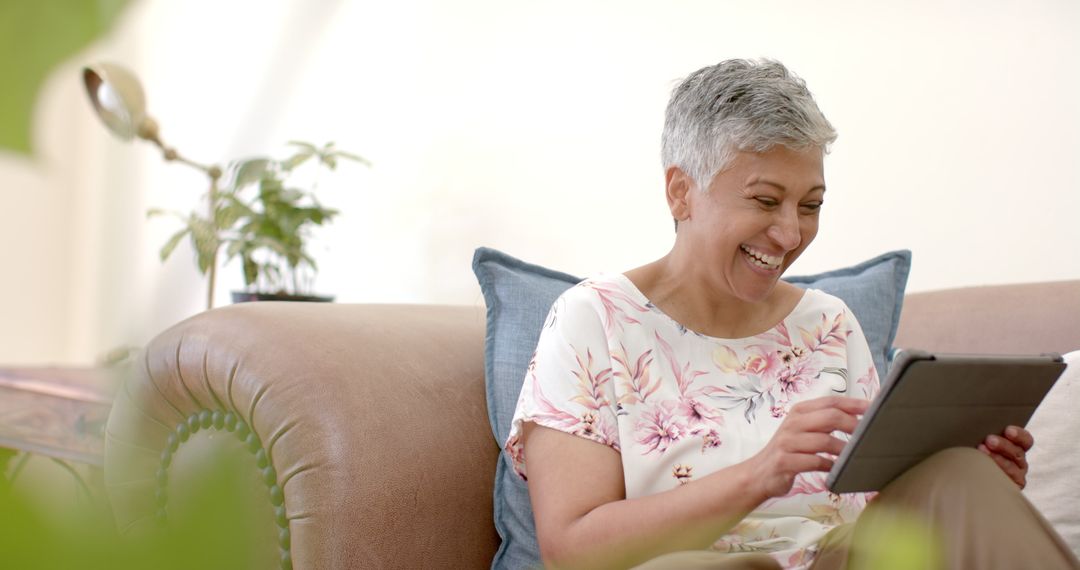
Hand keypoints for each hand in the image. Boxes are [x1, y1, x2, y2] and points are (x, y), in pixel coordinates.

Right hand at [745, 396, 868, 498]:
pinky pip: (814, 462)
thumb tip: (859, 418)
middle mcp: (793, 423)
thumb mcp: (803, 431)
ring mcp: (787, 442)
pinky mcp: (785, 461)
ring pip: (824, 441)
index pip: (831, 401)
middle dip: (854, 425)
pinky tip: (838, 470)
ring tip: (857, 456)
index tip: (875, 408)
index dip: (855, 404)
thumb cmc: (788, 452)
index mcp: (799, 411)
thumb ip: (824, 422)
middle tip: (872, 435)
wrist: (759, 474)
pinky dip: (830, 466)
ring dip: (845, 450)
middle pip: (830, 417)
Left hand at [978, 425, 1032, 488]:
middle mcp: (1018, 462)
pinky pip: (1006, 482)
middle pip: (1017, 452)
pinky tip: (984, 469)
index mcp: (1015, 447)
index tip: (1008, 430)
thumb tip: (973, 419)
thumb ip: (983, 433)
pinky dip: (995, 474)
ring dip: (997, 459)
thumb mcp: (981, 441)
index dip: (1019, 435)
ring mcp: (1015, 476)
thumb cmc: (973, 454)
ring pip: (1011, 467)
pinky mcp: (1009, 489)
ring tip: (981, 451)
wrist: (968, 480)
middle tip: (989, 440)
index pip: (1025, 440)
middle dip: (1003, 445)